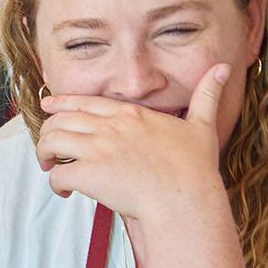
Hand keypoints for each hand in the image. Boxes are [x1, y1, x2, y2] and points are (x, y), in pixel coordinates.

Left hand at [34, 63, 229, 221]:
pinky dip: (55, 184)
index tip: (48, 105)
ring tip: (49, 166)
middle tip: (49, 148)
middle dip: (48, 132)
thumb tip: (223, 68)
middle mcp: (108, 127)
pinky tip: (64, 192)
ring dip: (44, 154)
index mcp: (130, 115)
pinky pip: (57, 175)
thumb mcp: (203, 126)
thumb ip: (207, 97)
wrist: (185, 199)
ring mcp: (96, 150)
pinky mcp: (88, 175)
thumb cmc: (195, 169)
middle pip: (60, 120)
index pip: (84, 102)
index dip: (61, 103)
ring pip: (51, 141)